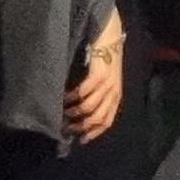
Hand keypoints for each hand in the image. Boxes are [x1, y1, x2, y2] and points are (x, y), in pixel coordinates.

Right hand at [64, 13, 124, 145]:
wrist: (110, 38)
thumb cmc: (104, 61)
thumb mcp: (106, 82)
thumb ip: (98, 96)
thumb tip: (81, 113)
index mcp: (115, 97)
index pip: (106, 122)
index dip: (93, 133)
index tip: (80, 140)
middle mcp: (113, 93)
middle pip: (97, 118)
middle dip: (81, 126)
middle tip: (66, 127)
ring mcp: (107, 84)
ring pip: (89, 107)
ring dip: (74, 112)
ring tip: (63, 112)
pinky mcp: (99, 74)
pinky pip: (84, 91)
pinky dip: (72, 97)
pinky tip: (64, 97)